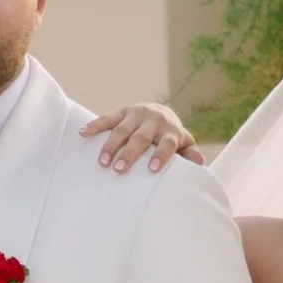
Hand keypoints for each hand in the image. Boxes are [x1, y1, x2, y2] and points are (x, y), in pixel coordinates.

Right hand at [80, 102, 204, 174]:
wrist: (161, 112)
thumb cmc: (171, 137)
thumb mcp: (183, 144)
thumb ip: (190, 154)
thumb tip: (200, 163)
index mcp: (170, 130)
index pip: (167, 143)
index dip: (161, 155)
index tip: (152, 169)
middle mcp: (154, 120)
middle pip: (141, 138)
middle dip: (130, 153)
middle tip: (119, 170)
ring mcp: (136, 115)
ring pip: (122, 129)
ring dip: (111, 145)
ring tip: (102, 162)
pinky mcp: (122, 112)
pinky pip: (107, 118)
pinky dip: (95, 125)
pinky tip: (83, 133)